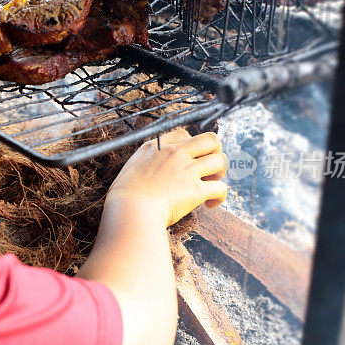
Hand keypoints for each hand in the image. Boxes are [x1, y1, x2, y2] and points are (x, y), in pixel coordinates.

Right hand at [107, 129, 227, 226]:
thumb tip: (150, 170)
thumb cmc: (123, 196)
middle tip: (208, 169)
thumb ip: (145, 163)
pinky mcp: (196, 190)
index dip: (191, 146)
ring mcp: (187, 171)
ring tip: (211, 184)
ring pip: (221, 161)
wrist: (129, 210)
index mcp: (157, 146)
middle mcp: (175, 154)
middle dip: (215, 153)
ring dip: (220, 173)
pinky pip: (220, 188)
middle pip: (211, 140)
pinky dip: (220, 196)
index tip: (188, 159)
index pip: (184, 133)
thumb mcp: (131, 168)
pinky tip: (210, 204)